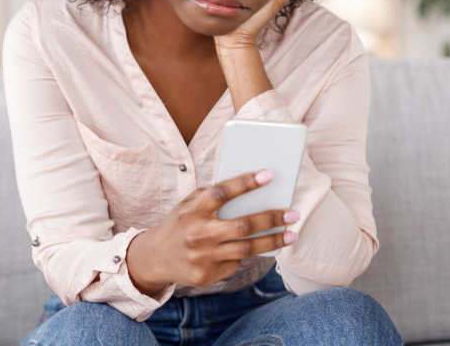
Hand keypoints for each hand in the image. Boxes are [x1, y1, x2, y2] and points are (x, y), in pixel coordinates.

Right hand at [125, 170, 298, 294]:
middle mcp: (197, 234)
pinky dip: (249, 253)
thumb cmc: (180, 223)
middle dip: (271, 218)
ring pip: (247, 249)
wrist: (155, 257)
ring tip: (292, 234)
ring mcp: (203, 257)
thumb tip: (251, 191)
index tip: (269, 174)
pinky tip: (262, 247)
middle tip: (293, 213)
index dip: (246, 183)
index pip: (222, 193)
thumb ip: (212, 197)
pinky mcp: (207, 275)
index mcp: (192, 210)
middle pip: (243, 225)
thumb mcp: (188, 205)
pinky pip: (236, 263)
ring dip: (273, 241)